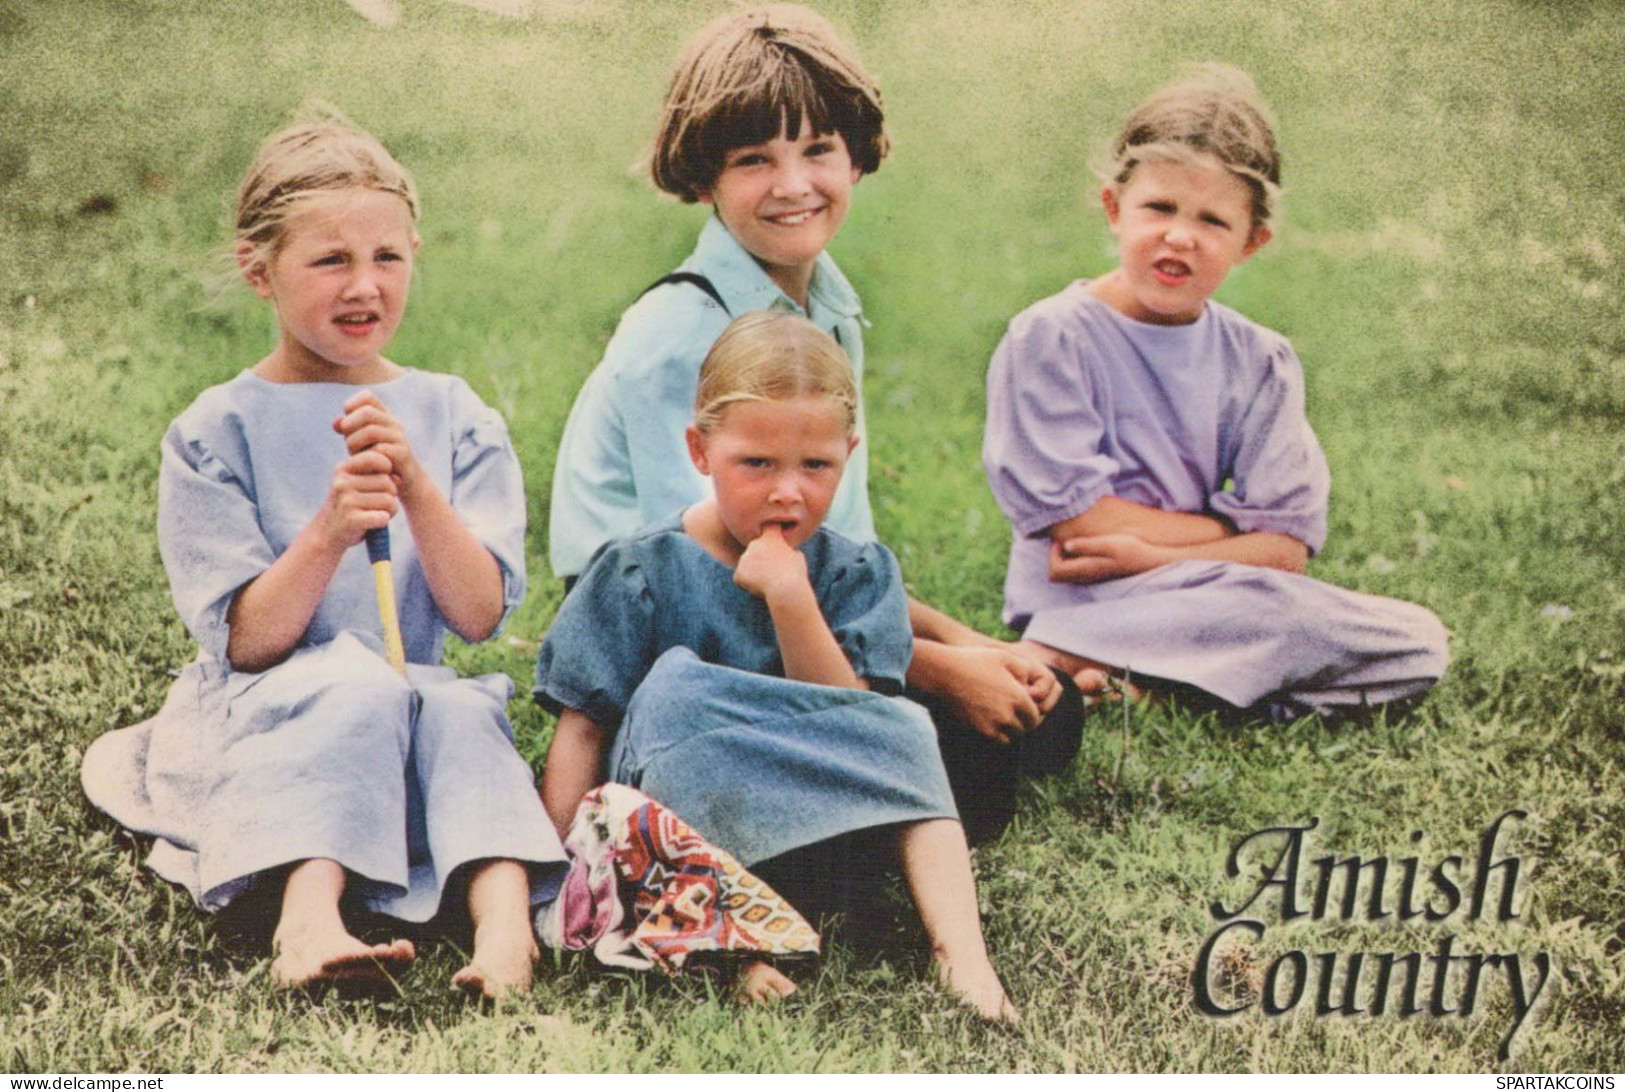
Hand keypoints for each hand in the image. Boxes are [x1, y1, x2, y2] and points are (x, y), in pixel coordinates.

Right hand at [315, 448, 398, 550]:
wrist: (328, 532)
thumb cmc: (351, 504)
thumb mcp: (359, 483)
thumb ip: (379, 475)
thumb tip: (398, 478)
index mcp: (344, 469)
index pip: (375, 458)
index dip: (387, 468)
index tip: (382, 479)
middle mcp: (342, 483)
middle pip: (387, 482)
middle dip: (391, 494)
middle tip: (378, 503)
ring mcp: (346, 501)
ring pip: (389, 500)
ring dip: (389, 509)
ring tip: (375, 512)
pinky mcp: (351, 520)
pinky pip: (383, 517)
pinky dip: (384, 521)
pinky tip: (373, 523)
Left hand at [333, 390, 423, 499]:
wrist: (406, 483)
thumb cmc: (379, 461)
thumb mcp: (360, 444)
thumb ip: (348, 431)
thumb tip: (335, 423)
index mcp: (384, 416)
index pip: (368, 397)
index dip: (352, 405)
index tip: (346, 422)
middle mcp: (394, 424)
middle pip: (367, 412)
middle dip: (350, 426)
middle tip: (346, 441)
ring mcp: (400, 438)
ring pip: (372, 431)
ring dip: (356, 443)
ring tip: (353, 454)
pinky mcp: (403, 454)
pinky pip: (380, 450)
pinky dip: (366, 458)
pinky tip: (363, 464)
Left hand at [733, 526, 809, 602]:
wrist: (785, 588)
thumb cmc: (795, 574)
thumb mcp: (799, 559)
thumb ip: (791, 553)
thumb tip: (790, 554)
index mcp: (770, 537)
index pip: (768, 528)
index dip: (770, 535)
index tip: (774, 543)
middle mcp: (755, 543)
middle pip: (755, 549)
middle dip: (761, 558)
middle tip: (772, 571)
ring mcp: (745, 557)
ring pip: (747, 565)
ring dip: (754, 572)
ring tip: (768, 581)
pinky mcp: (738, 572)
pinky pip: (740, 578)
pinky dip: (747, 584)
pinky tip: (759, 588)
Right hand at [936, 644, 1061, 743]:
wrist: (943, 674)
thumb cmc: (973, 661)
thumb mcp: (1003, 657)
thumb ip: (1023, 669)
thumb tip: (1031, 682)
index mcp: (1017, 696)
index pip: (1035, 716)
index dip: (1033, 713)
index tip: (1026, 708)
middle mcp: (1007, 714)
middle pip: (1025, 729)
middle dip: (1023, 723)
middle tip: (1017, 715)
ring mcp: (993, 725)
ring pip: (1011, 737)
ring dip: (1011, 730)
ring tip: (1004, 719)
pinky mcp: (979, 731)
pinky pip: (997, 739)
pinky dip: (998, 734)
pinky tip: (992, 721)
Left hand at [1049, 532, 1165, 584]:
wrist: (1149, 560)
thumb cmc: (1131, 550)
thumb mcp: (1109, 543)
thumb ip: (1087, 545)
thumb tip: (1066, 545)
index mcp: (1085, 570)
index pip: (1055, 571)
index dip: (1053, 556)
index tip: (1063, 542)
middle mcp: (1086, 577)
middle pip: (1058, 574)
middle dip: (1056, 557)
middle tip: (1066, 541)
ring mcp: (1092, 577)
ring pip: (1067, 572)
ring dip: (1066, 558)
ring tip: (1076, 542)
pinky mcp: (1098, 573)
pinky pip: (1077, 570)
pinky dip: (1075, 559)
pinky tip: (1087, 546)